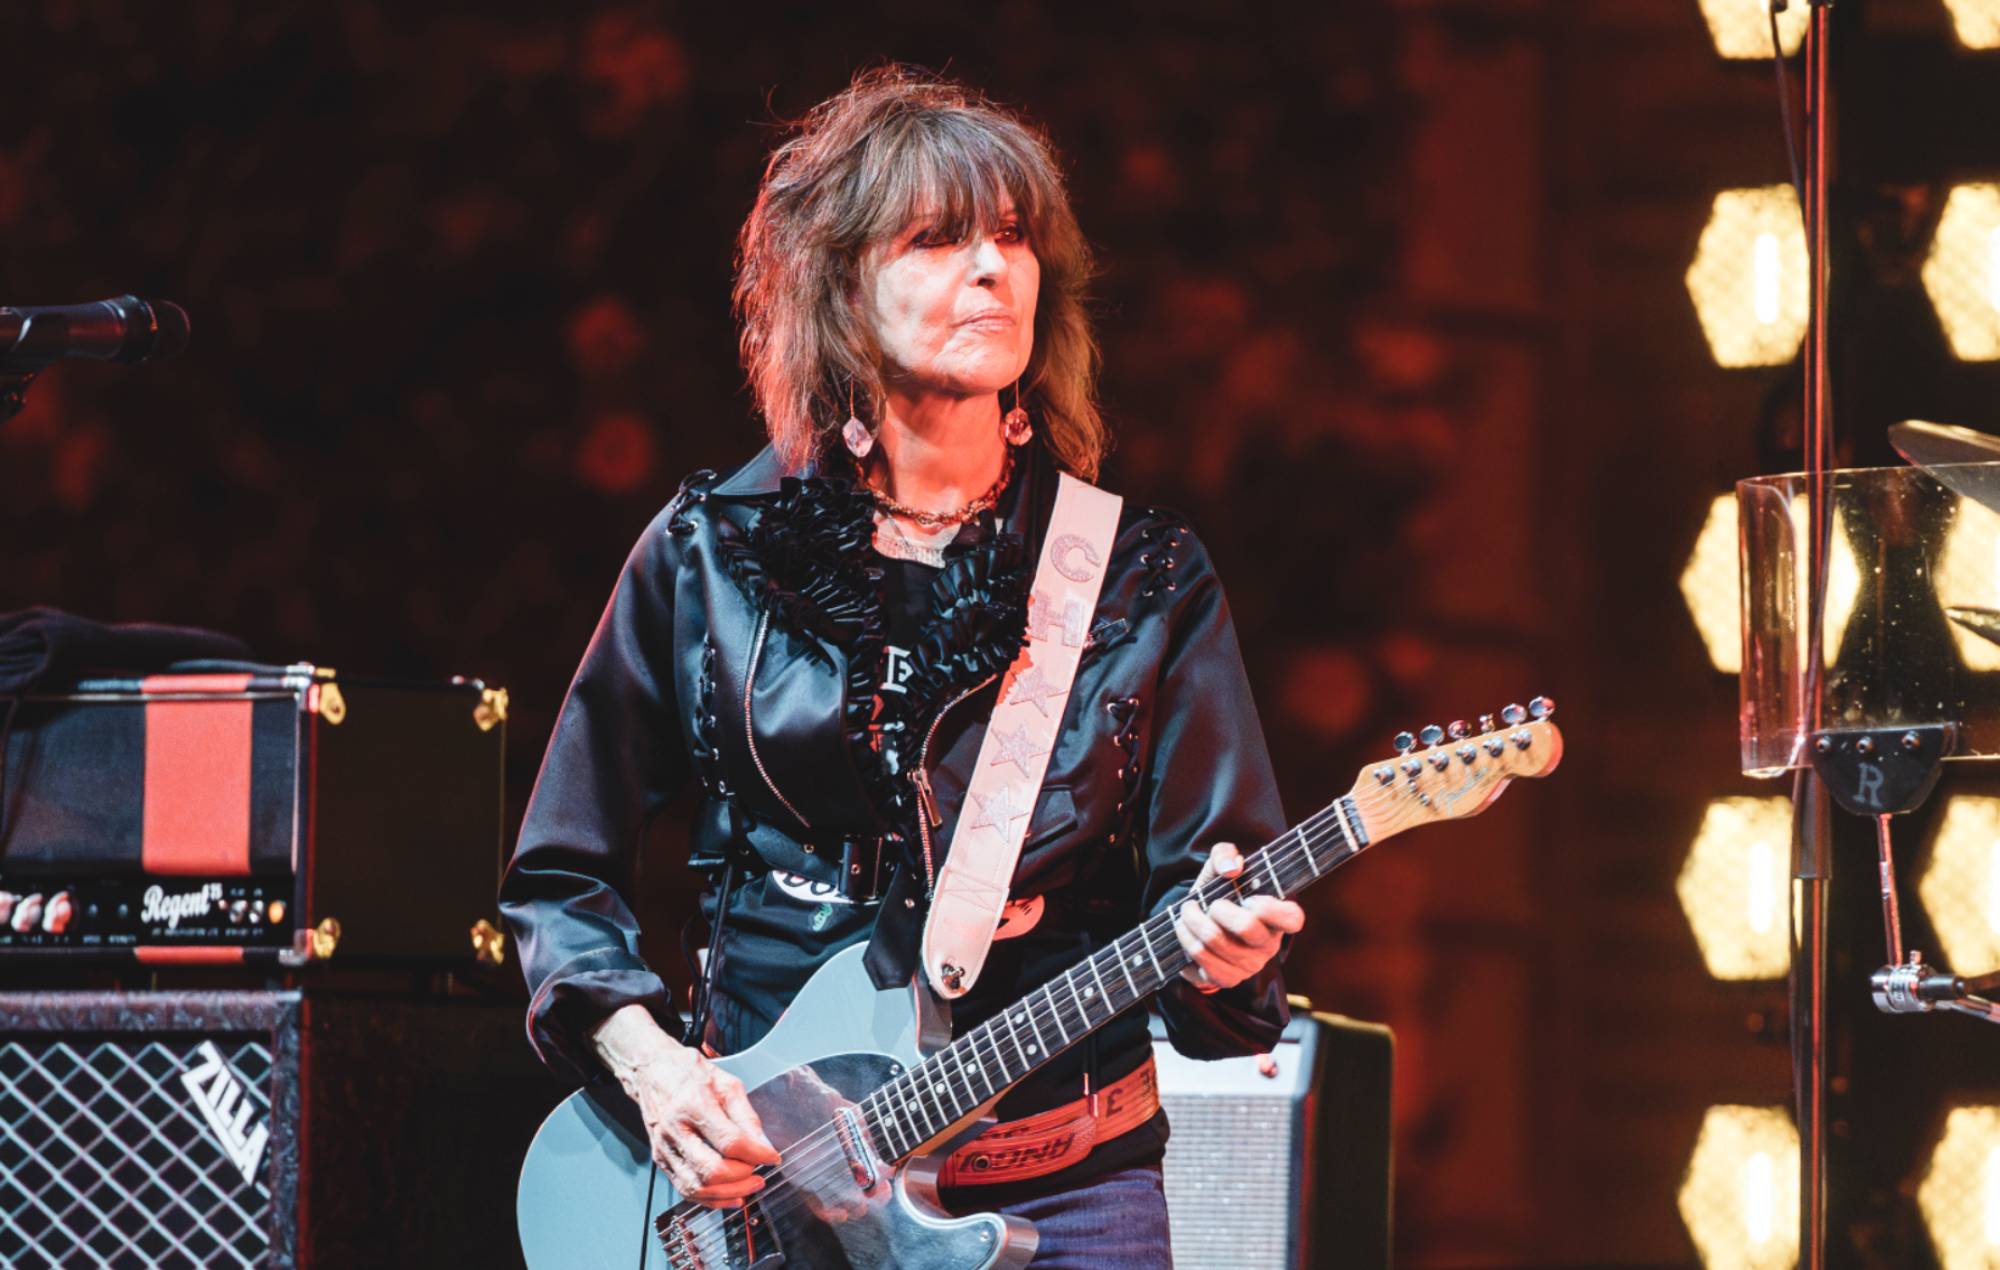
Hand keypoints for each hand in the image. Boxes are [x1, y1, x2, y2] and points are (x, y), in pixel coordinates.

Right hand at [591, 1005, 781, 1207]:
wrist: (650, 1071)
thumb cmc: (688, 1074)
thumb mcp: (726, 1083)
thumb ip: (747, 1116)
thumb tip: (764, 1146)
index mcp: (694, 1104)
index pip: (729, 1141)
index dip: (755, 1155)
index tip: (772, 1158)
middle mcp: (675, 1129)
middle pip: (711, 1170)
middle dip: (742, 1178)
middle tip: (759, 1174)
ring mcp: (665, 1147)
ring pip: (696, 1186)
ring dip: (727, 1194)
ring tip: (748, 1186)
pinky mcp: (660, 1160)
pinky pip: (685, 1189)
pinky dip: (709, 1199)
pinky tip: (728, 1195)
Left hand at [1173, 842, 1303, 992]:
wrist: (1197, 927)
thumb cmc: (1217, 895)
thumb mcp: (1219, 869)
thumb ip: (1225, 854)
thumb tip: (1231, 868)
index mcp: (1277, 919)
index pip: (1293, 919)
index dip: (1269, 908)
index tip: (1249, 898)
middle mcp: (1267, 946)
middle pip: (1247, 927)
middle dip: (1219, 909)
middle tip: (1210, 903)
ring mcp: (1248, 965)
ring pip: (1216, 941)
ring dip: (1193, 920)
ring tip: (1188, 910)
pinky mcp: (1226, 978)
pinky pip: (1202, 957)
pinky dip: (1187, 937)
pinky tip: (1184, 928)